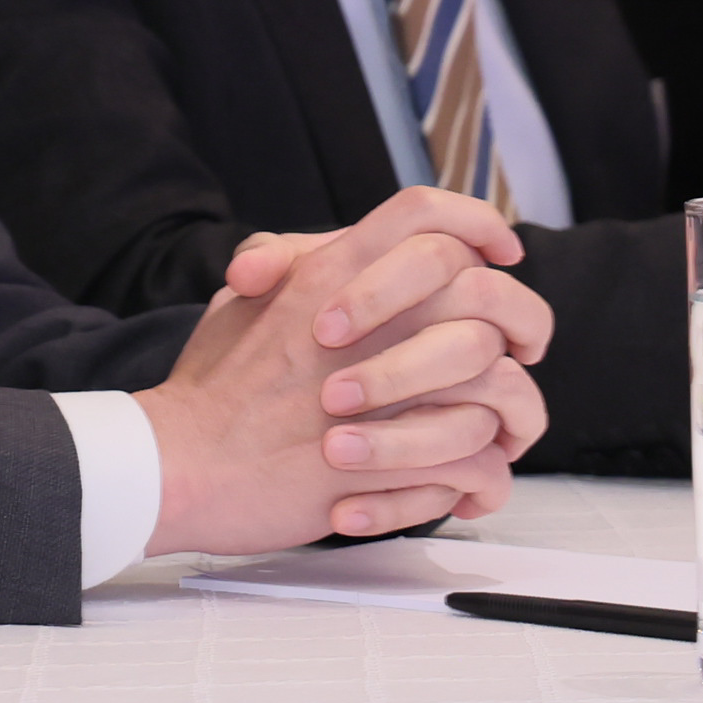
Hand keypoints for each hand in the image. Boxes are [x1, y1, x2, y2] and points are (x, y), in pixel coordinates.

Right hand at [140, 192, 544, 552]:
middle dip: (522, 323)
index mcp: (326, 274)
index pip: (426, 215)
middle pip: (487, 294)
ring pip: (502, 387)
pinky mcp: (393, 466)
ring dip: (508, 412)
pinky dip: (480, 480)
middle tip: (518, 350)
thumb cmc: (209, 389)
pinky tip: (458, 487)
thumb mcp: (240, 301)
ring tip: (493, 431)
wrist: (180, 464)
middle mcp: (362, 321)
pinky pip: (481, 466)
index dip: (477, 224)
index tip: (496, 255)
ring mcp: (383, 394)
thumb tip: (330, 253)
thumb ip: (292, 268)